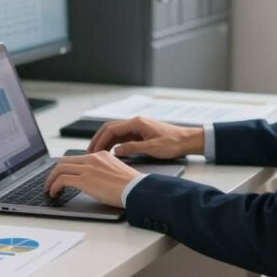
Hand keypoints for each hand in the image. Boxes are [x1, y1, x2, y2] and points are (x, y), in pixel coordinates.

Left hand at [44, 151, 140, 207]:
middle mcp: (93, 158)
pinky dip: (54, 186)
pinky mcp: (84, 179)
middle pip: (65, 161)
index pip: (77, 158)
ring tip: (49, 189)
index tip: (62, 176)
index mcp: (101, 155)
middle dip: (55, 172)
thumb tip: (95, 181)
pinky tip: (54, 193)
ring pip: (60, 168)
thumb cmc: (131, 186)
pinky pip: (62, 180)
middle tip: (51, 182)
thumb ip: (104, 172)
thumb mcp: (116, 172)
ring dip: (51, 179)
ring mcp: (88, 168)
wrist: (136, 189)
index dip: (66, 167)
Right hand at [87, 116, 203, 159]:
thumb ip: (132, 148)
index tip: (92, 150)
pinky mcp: (140, 133)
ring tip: (96, 154)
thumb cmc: (173, 143)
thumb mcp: (152, 148)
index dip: (99, 140)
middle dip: (98, 140)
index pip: (111, 129)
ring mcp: (137, 127)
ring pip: (115, 133)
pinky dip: (114, 144)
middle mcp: (135, 122)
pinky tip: (110, 153)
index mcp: (136, 123)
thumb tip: (116, 151)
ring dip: (105, 142)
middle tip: (89, 152)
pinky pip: (122, 137)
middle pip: (110, 129)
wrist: (187, 140)